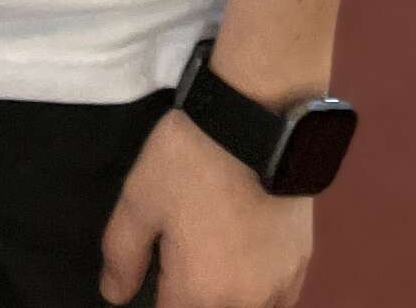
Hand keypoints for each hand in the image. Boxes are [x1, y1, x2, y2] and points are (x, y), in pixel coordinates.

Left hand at [102, 111, 313, 307]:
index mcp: (199, 293)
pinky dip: (258, 293)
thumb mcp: (139, 200)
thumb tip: (114, 296)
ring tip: (212, 254)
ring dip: (226, 297)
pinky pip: (277, 301)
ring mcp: (279, 288)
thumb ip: (122, 256)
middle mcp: (244, 303)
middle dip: (192, 297)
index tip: (159, 270)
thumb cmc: (190, 162)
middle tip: (182, 256)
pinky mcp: (300, 266)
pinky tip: (243, 262)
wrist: (256, 125)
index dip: (158, 297)